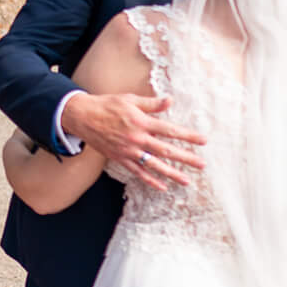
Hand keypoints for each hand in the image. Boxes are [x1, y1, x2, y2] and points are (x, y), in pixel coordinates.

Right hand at [62, 91, 204, 189]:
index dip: (188, 136)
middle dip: (186, 158)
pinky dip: (150, 180)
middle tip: (201, 165)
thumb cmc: (108, 105)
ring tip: (187, 180)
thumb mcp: (130, 100)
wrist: (83, 117)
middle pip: (166, 150)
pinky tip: (162, 187)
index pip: (170, 130)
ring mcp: (129, 151)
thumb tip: (170, 100)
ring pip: (154, 165)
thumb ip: (152, 104)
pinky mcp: (120, 159)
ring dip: (172, 173)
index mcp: (142, 122)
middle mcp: (137, 139)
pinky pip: (138, 172)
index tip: (203, 141)